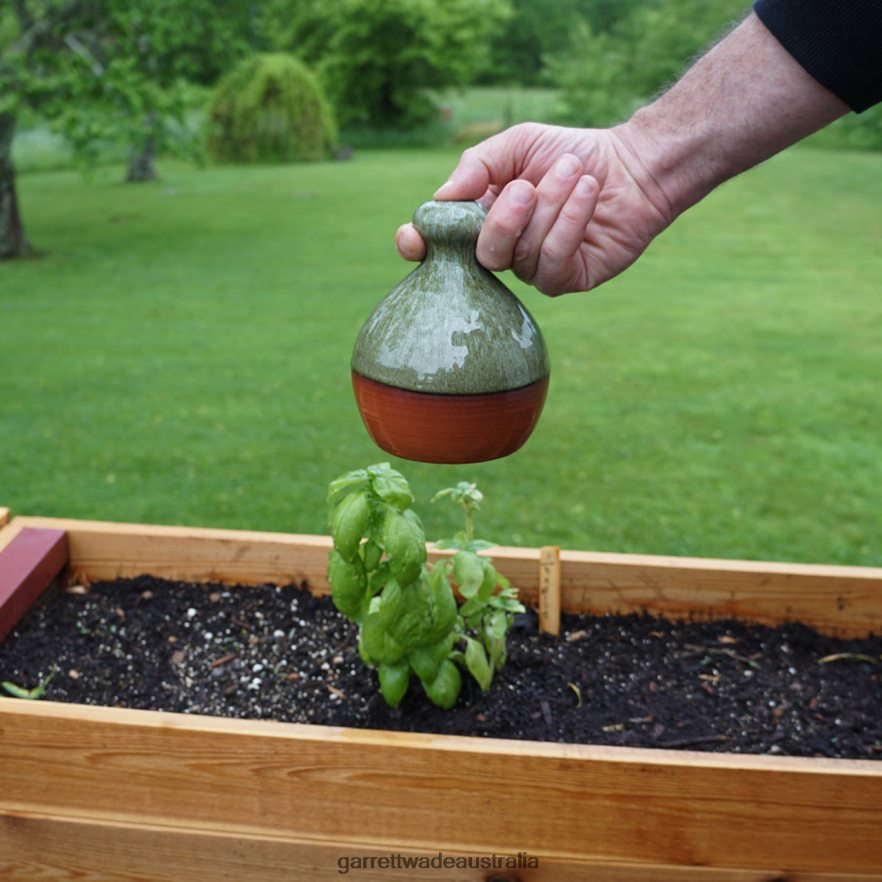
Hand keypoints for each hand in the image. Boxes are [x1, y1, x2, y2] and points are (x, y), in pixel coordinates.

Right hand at [395, 122, 673, 295]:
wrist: (632, 164)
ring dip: (548, 206)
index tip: (414, 237)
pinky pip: (552, 264)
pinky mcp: (569, 279)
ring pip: (521, 255)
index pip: (439, 244)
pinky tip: (588, 192)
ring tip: (574, 172)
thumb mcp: (517, 144)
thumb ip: (477, 166)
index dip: (420, 245)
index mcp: (483, 218)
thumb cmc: (571, 153)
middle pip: (482, 254)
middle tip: (528, 186)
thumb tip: (441, 197)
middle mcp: (505, 250)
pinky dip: (569, 223)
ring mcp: (535, 269)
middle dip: (504, 218)